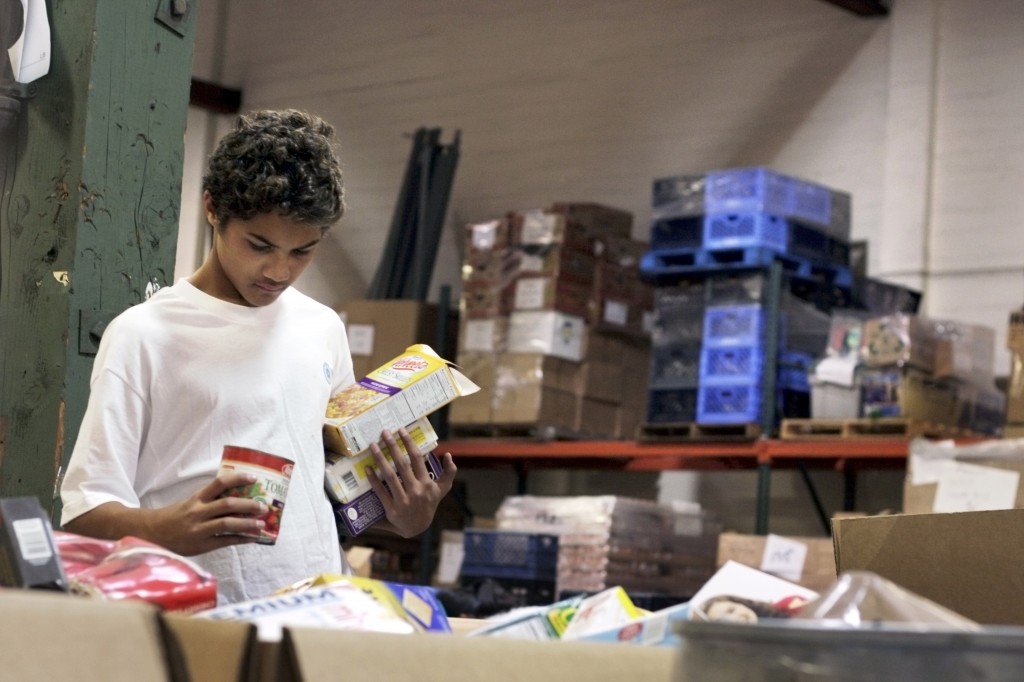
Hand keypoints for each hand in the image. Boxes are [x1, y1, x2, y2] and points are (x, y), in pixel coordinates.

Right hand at [139, 471, 270, 554]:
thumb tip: (239, 497)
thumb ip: (210, 500)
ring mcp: (199, 529)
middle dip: (249, 505)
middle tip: (263, 506)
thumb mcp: (190, 502)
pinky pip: (224, 542)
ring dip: (247, 524)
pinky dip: (240, 539)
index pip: (219, 483)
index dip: (238, 478)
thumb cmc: (175, 516)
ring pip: (227, 524)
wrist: (151, 534)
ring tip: (261, 524)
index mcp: (197, 498)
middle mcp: (198, 512)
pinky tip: (252, 539)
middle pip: (228, 505)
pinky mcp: (201, 545)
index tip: (254, 478)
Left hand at [366, 428, 456, 537]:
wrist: (418, 529)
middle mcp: (416, 491)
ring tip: (373, 446)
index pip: (417, 458)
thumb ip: (449, 472)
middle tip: (384, 432)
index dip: (409, 443)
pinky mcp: (392, 509)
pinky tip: (367, 468)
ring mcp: (403, 500)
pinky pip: (381, 492)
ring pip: (390, 476)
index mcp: (427, 483)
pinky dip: (373, 479)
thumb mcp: (442, 489)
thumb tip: (447, 455)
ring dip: (380, 459)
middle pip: (402, 464)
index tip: (401, 430)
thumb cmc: (429, 504)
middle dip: (392, 446)